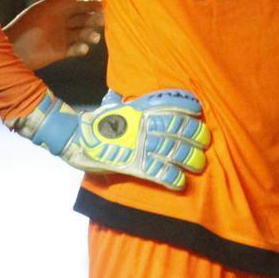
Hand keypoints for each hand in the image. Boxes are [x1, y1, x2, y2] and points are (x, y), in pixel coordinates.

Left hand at [4, 0, 103, 69]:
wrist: (12, 48)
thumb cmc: (26, 24)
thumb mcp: (44, 8)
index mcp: (58, 10)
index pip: (79, 5)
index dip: (91, 5)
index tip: (103, 5)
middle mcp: (62, 23)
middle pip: (83, 20)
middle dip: (94, 20)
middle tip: (103, 20)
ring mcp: (62, 37)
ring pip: (82, 34)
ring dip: (90, 35)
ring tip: (94, 37)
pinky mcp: (61, 52)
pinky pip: (75, 49)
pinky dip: (81, 49)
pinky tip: (84, 49)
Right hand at [10, 88, 210, 189]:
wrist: (73, 139)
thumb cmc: (94, 123)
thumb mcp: (113, 107)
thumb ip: (127, 103)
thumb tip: (129, 95)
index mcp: (139, 110)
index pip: (168, 105)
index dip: (186, 107)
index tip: (198, 109)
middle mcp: (143, 126)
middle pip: (177, 129)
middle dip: (195, 135)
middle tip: (205, 141)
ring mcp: (139, 146)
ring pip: (172, 151)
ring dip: (189, 158)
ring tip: (199, 164)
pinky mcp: (133, 166)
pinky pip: (158, 173)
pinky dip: (171, 178)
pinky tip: (180, 182)